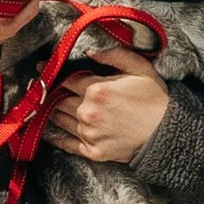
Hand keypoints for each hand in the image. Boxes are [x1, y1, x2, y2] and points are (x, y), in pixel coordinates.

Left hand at [43, 46, 170, 163]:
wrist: (168, 134)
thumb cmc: (155, 99)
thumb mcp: (140, 68)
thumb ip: (113, 55)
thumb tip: (88, 51)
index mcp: (97, 90)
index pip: (66, 80)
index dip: (54, 73)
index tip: (41, 69)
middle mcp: (88, 112)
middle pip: (58, 99)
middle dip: (48, 92)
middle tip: (36, 86)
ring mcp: (89, 134)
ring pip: (58, 119)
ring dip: (50, 111)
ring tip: (42, 104)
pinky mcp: (92, 151)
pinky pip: (66, 143)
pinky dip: (54, 137)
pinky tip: (46, 131)